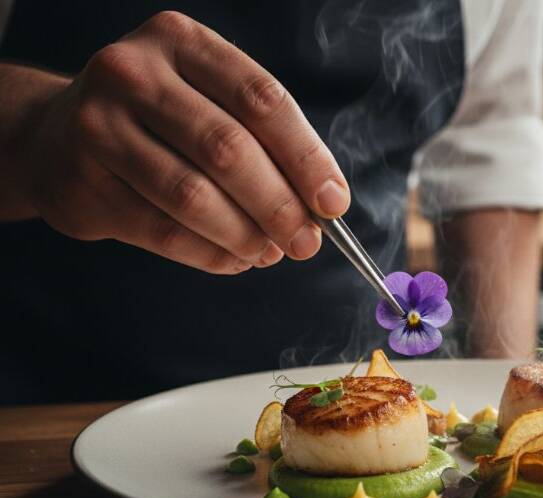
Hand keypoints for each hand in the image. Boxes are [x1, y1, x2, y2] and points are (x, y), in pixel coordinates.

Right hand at [23, 11, 348, 273]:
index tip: (334, 202)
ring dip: (246, 235)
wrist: (57, 136)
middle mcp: (134, 74)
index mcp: (180, 42)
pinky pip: (163, 232)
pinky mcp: (82, 185)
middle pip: (227, 149)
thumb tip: (323, 204)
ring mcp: (99, 127)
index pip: (261, 99)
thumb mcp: (208, 101)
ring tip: (271, 253)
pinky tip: (235, 259)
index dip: (306, 156)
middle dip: (280, 205)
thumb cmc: (159, 121)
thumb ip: (263, 140)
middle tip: (306, 242)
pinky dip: (211, 254)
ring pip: (193, 196)